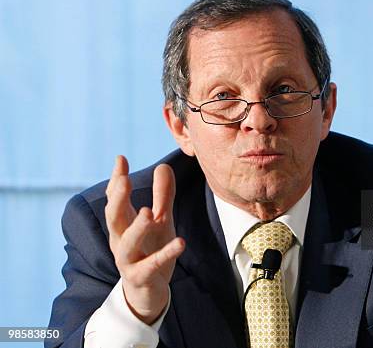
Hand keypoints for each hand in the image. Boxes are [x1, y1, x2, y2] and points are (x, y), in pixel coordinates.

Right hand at [104, 155, 184, 323]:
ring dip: (136, 228)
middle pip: (113, 218)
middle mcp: (121, 241)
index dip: (117, 180)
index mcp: (123, 225)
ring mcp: (129, 260)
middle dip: (116, 199)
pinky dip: (166, 254)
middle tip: (123, 181)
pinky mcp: (142, 277)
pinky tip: (180, 242)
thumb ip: (162, 196)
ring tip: (147, 212)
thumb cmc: (151, 250)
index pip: (115, 199)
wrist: (148, 292)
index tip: (121, 159)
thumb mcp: (160, 221)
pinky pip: (152, 265)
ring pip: (127, 244)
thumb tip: (164, 166)